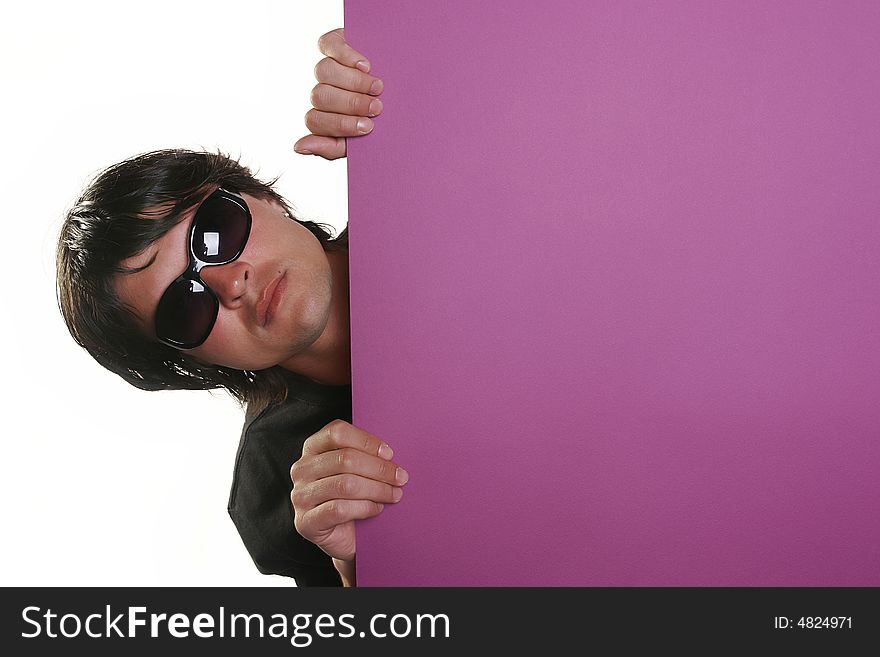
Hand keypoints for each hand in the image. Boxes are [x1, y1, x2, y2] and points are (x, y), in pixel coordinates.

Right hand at [290, 419, 407, 564]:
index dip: (366, 441)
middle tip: (400, 477)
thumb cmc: (351, 497)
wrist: (342, 537)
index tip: (389, 454)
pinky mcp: (306, 522)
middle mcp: (302, 469)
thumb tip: (389, 455)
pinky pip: (340, 509)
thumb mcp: (355, 470)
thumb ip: (364, 456)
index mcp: (312, 448)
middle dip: (379, 468)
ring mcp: (300, 496)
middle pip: (345, 459)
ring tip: (394, 494)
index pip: (337, 433)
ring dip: (377, 489)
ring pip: (345, 484)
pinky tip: (377, 508)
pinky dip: (364, 507)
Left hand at [294, 28, 383, 159]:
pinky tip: (365, 66)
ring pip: (323, 71)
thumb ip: (332, 147)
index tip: (368, 126)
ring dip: (353, 82)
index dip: (340, 124)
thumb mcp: (361, 141)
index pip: (314, 120)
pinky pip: (328, 45)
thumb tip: (299, 147)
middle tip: (377, 107)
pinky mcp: (333, 43)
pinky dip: (346, 55)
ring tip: (377, 87)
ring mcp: (326, 66)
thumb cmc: (381, 120)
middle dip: (351, 103)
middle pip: (320, 95)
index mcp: (322, 117)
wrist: (404, 92)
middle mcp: (321, 91)